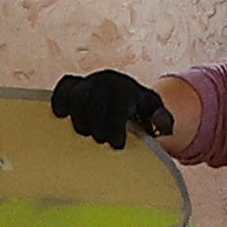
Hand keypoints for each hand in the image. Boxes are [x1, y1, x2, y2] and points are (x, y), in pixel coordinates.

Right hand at [50, 70, 172, 150]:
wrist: (130, 96)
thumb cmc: (143, 113)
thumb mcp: (157, 117)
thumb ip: (163, 122)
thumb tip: (166, 128)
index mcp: (129, 90)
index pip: (118, 108)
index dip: (115, 129)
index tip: (117, 146)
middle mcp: (109, 80)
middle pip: (95, 105)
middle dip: (97, 128)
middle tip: (101, 140)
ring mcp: (91, 80)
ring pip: (78, 97)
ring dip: (79, 120)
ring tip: (85, 133)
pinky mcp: (77, 82)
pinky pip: (65, 85)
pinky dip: (60, 99)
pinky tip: (61, 115)